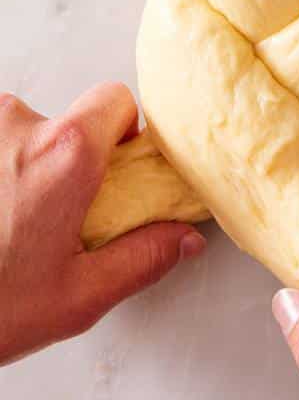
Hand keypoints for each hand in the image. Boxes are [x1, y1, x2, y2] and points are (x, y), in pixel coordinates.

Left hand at [0, 83, 204, 363]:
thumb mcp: (76, 298)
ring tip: (2, 220)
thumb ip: (141, 259)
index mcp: (64, 155)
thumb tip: (180, 240)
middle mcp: (14, 127)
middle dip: (60, 159)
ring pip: (13, 132)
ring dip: (14, 165)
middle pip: (61, 120)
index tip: (111, 170)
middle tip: (46, 214)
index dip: (120, 133)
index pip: (115, 100)